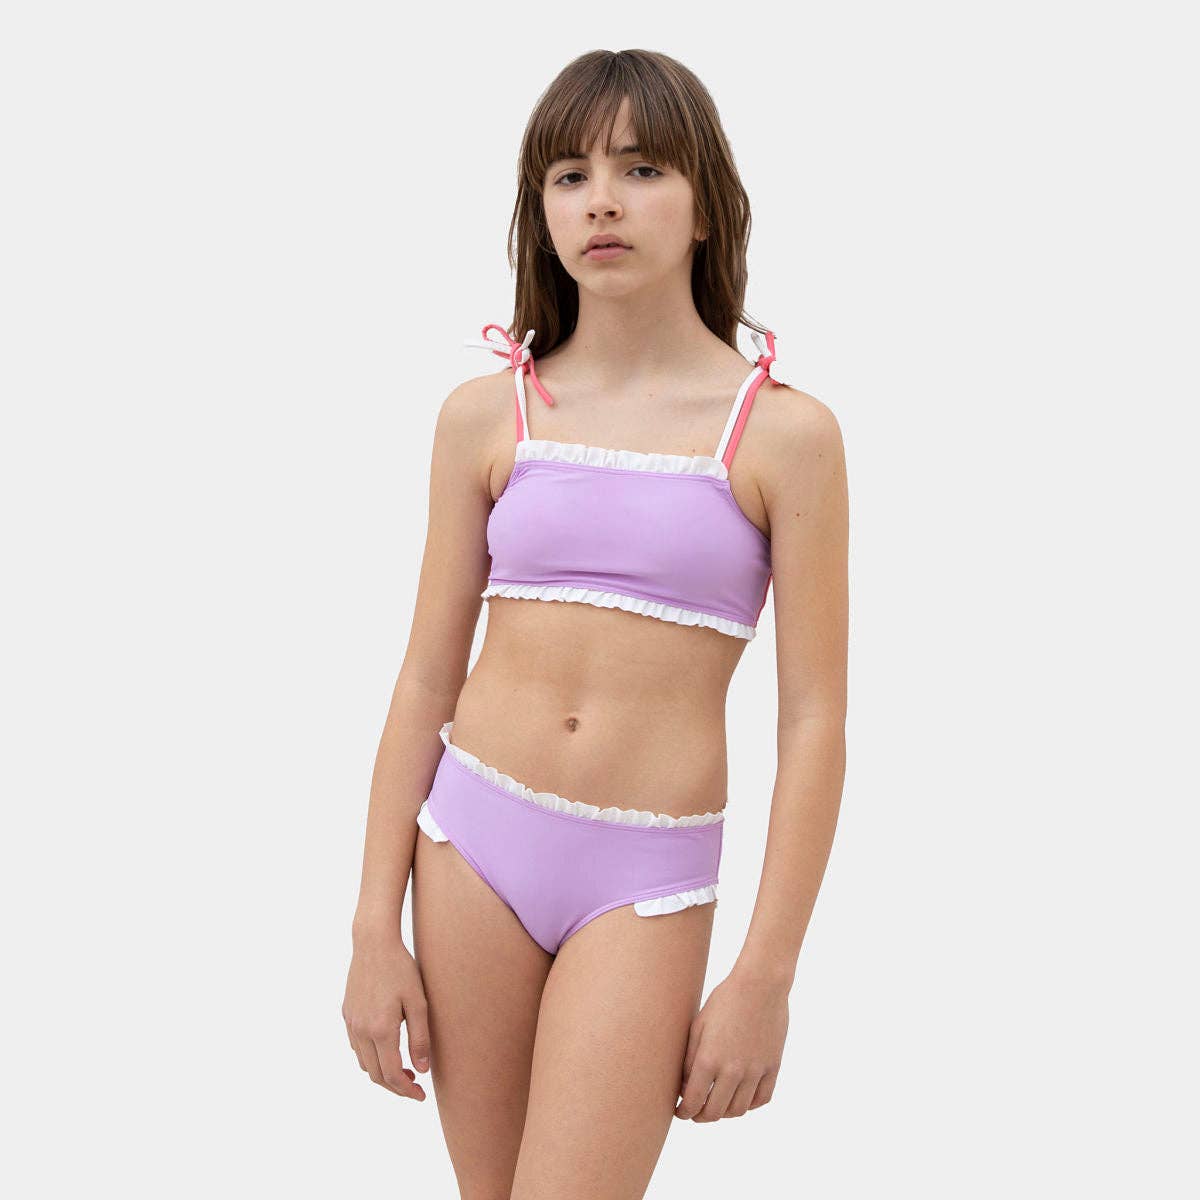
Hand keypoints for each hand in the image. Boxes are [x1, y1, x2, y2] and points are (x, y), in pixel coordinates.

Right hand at [343, 929, 430, 1100]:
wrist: (373, 943)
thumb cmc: (401, 969)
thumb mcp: (418, 1002)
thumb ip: (420, 1038)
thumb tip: (422, 1070)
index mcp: (381, 1030)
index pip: (392, 1074)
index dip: (407, 1090)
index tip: (421, 1096)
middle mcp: (361, 1031)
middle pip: (376, 1075)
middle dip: (396, 1086)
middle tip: (415, 1087)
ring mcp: (351, 1023)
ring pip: (364, 1063)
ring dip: (382, 1073)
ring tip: (404, 1069)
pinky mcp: (347, 1014)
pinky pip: (357, 1047)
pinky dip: (371, 1057)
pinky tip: (386, 1048)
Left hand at [674, 969, 788, 1120]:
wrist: (760, 984)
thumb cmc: (724, 999)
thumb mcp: (699, 1025)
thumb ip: (690, 1058)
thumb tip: (684, 1084)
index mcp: (709, 1059)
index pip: (693, 1101)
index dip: (683, 1112)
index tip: (679, 1112)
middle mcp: (733, 1070)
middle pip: (715, 1112)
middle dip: (701, 1116)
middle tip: (695, 1112)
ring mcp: (755, 1071)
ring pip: (738, 1110)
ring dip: (724, 1113)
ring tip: (717, 1105)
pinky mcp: (773, 1067)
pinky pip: (761, 1098)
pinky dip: (749, 1104)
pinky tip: (740, 1096)